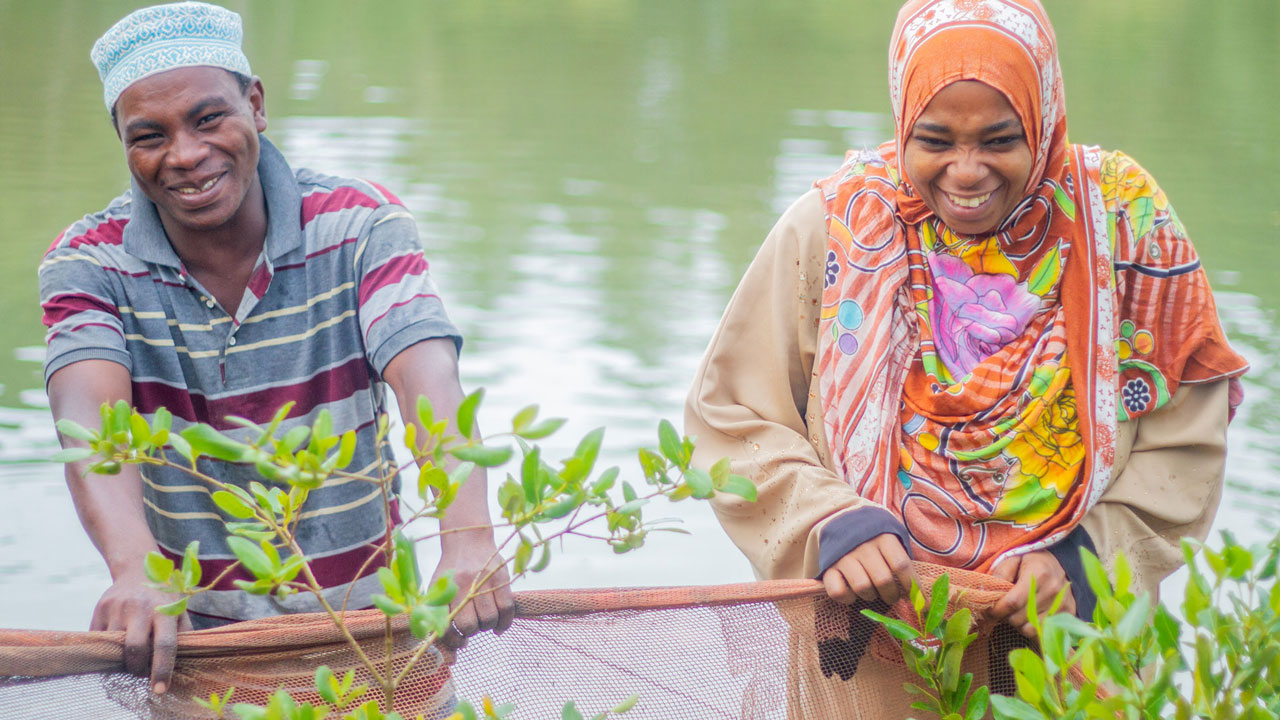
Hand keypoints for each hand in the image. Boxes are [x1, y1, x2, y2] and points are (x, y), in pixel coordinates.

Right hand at [90, 571, 191, 693]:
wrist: (137, 568)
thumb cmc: (164, 596)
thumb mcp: (180, 610)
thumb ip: (184, 634)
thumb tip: (187, 661)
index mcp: (165, 610)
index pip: (165, 645)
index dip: (162, 670)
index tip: (160, 689)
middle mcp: (140, 608)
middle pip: (135, 649)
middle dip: (137, 668)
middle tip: (141, 671)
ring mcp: (117, 608)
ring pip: (114, 647)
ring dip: (121, 659)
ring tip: (129, 657)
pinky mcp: (100, 609)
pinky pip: (99, 640)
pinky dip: (107, 649)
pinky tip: (115, 646)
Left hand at [434, 530, 513, 649]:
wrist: (467, 538)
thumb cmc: (452, 569)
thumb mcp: (439, 586)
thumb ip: (440, 611)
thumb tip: (450, 641)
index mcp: (444, 590)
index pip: (447, 625)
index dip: (454, 640)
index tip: (460, 642)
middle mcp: (463, 586)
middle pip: (470, 625)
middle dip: (472, 632)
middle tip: (473, 625)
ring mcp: (484, 581)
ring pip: (489, 619)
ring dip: (488, 626)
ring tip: (485, 621)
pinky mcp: (501, 578)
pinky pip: (507, 608)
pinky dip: (505, 623)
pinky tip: (499, 626)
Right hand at [821, 533, 914, 605]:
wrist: (840, 519)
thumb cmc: (874, 536)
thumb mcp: (892, 537)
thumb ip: (904, 560)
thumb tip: (922, 597)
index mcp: (883, 537)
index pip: (902, 565)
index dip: (913, 587)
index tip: (921, 603)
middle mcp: (863, 546)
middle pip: (883, 580)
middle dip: (892, 595)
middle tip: (892, 596)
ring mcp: (844, 557)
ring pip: (862, 587)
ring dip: (871, 596)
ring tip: (872, 592)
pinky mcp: (828, 568)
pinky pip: (838, 592)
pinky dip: (847, 599)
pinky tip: (852, 594)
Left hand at [990, 550, 1074, 636]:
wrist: (1059, 564)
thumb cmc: (1031, 561)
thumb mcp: (1013, 559)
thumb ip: (1001, 573)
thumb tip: (987, 590)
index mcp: (1039, 574)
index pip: (1013, 602)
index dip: (997, 609)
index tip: (988, 611)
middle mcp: (1053, 591)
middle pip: (1019, 618)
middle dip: (1006, 616)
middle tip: (1003, 609)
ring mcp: (1063, 604)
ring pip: (1030, 629)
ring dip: (1018, 624)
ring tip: (1016, 612)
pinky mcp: (1069, 614)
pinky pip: (1043, 632)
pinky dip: (1032, 628)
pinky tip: (1028, 617)